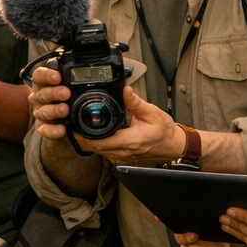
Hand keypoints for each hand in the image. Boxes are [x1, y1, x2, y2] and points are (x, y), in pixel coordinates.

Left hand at [29, 74, 182, 165]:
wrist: (174, 146)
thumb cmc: (165, 132)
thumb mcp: (152, 112)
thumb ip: (135, 102)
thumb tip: (124, 90)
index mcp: (129, 141)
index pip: (98, 143)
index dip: (83, 136)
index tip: (73, 126)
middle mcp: (123, 152)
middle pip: (94, 148)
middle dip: (82, 137)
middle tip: (72, 123)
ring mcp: (122, 157)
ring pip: (98, 151)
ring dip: (88, 141)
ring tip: (79, 127)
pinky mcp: (123, 157)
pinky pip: (105, 152)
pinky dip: (97, 144)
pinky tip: (94, 133)